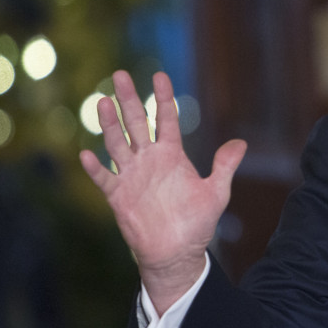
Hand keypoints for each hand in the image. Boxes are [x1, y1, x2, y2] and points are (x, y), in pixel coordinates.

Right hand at [80, 71, 246, 313]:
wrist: (176, 252)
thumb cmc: (197, 223)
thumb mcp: (216, 192)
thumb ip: (224, 166)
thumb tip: (241, 142)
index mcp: (172, 155)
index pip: (166, 119)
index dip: (163, 98)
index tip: (160, 76)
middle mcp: (149, 160)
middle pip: (137, 123)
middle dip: (129, 99)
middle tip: (120, 75)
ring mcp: (132, 175)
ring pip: (117, 143)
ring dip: (109, 124)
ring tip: (103, 102)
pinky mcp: (118, 195)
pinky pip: (104, 178)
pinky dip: (95, 167)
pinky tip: (86, 153)